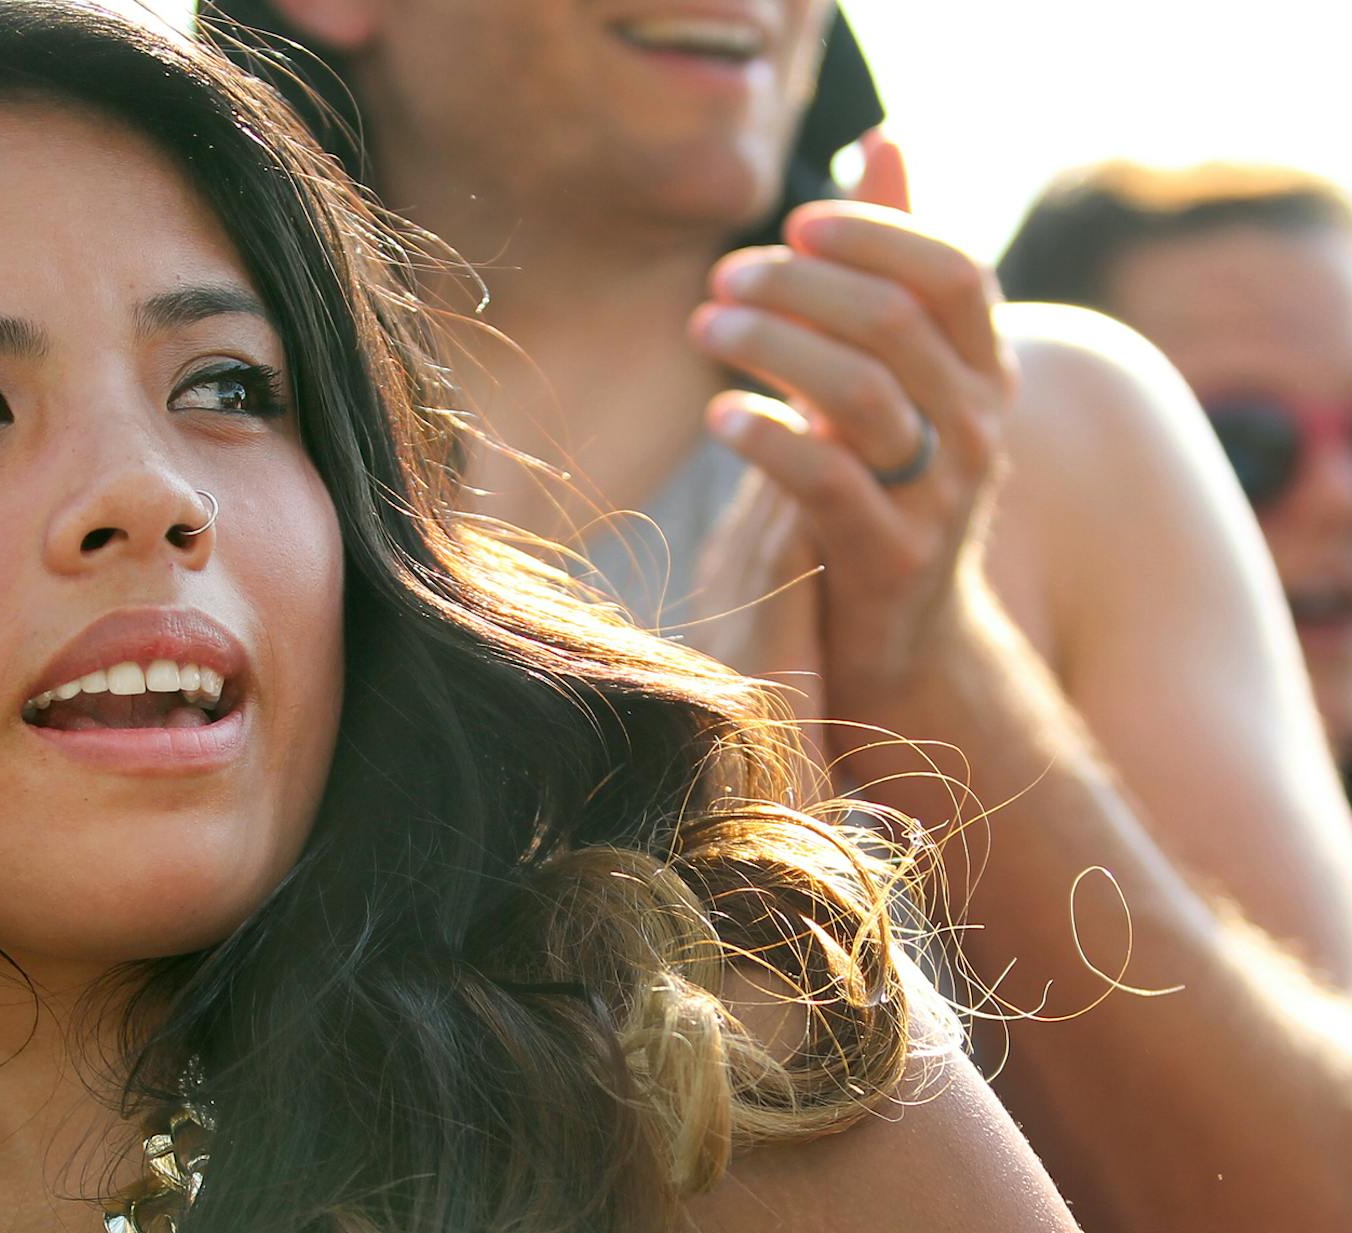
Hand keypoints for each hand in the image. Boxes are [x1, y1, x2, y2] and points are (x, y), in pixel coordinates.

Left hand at [686, 133, 1018, 736]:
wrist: (903, 634)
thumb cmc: (883, 481)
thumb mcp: (894, 369)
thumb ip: (889, 262)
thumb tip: (879, 141)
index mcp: (983, 371)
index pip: (956, 274)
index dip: (881, 235)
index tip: (799, 221)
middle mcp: (978, 429)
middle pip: (896, 324)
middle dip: (803, 287)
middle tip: (724, 277)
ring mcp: (939, 497)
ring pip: (862, 396)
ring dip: (774, 348)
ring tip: (705, 326)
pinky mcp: (888, 558)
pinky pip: (827, 483)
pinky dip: (767, 438)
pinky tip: (715, 414)